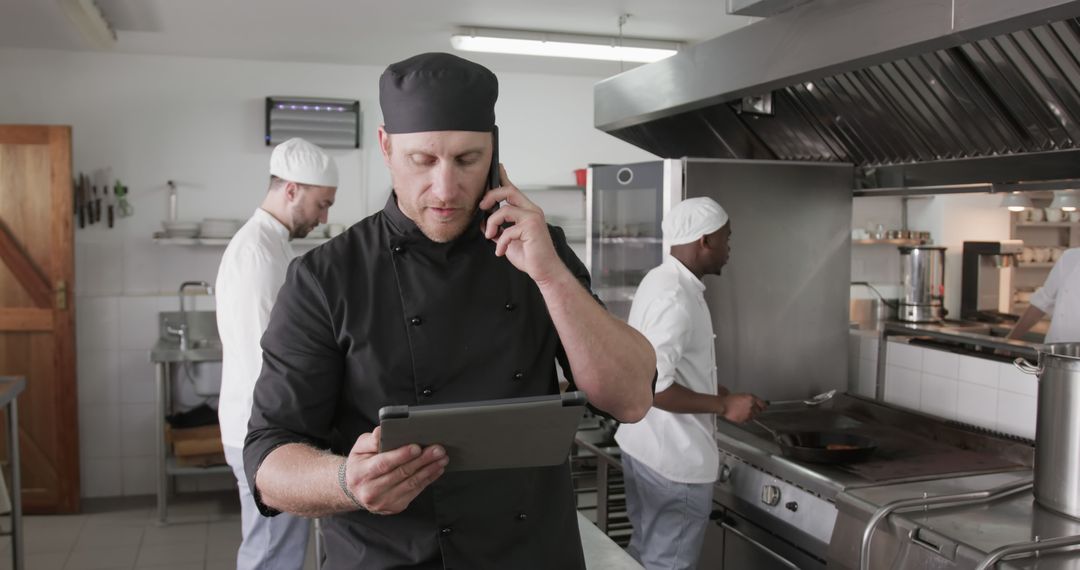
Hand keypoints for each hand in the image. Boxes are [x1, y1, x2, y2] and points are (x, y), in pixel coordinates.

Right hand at [343, 426, 447, 514]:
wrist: (355, 490)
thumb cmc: (360, 465)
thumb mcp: (359, 449)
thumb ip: (370, 441)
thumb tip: (382, 432)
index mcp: (361, 473)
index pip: (383, 464)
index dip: (401, 456)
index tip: (417, 447)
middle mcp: (371, 490)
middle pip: (401, 473)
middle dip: (422, 460)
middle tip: (437, 450)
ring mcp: (384, 501)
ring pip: (411, 484)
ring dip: (429, 470)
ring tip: (442, 459)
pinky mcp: (395, 507)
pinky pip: (415, 492)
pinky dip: (428, 480)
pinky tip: (436, 470)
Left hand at [478, 165, 566, 284]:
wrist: (545, 271)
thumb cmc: (530, 256)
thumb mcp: (508, 240)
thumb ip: (499, 229)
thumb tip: (485, 223)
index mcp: (527, 211)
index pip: (513, 190)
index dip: (504, 178)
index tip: (497, 168)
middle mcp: (532, 211)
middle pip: (509, 191)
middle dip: (491, 196)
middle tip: (482, 207)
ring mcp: (533, 218)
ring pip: (504, 210)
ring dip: (492, 224)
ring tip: (491, 236)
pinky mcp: (532, 228)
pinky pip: (507, 230)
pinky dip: (500, 242)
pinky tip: (500, 251)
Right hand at [720, 393, 767, 423]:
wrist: (723, 405)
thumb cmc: (730, 400)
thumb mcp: (743, 395)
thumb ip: (751, 399)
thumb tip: (757, 403)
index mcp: (751, 398)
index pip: (763, 404)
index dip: (763, 406)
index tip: (764, 408)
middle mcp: (751, 405)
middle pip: (758, 411)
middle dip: (755, 410)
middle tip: (749, 409)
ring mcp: (748, 413)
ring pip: (753, 416)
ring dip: (750, 415)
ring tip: (743, 412)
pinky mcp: (744, 419)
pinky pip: (748, 420)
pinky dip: (745, 419)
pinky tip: (740, 415)